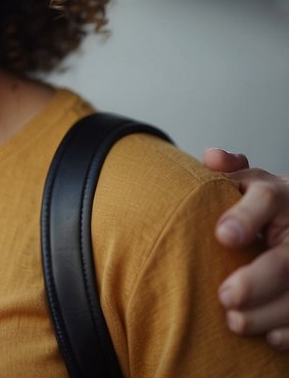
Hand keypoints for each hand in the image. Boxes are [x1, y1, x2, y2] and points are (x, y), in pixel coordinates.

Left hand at [203, 148, 288, 350]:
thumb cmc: (267, 206)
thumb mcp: (252, 183)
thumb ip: (231, 171)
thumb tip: (213, 158)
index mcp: (282, 196)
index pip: (267, 198)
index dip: (245, 216)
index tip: (222, 235)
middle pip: (286, 259)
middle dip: (258, 280)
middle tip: (225, 296)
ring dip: (272, 313)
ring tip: (236, 322)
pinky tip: (273, 339)